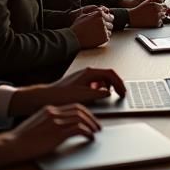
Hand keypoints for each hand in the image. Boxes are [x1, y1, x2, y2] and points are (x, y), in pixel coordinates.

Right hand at [0, 103, 101, 169]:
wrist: (12, 145)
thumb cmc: (21, 139)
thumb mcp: (36, 125)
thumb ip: (49, 123)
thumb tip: (61, 129)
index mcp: (49, 110)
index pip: (73, 106)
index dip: (84, 112)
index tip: (90, 119)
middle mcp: (53, 113)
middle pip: (80, 110)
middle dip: (91, 117)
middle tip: (97, 126)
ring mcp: (55, 122)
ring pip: (81, 118)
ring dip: (91, 125)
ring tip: (96, 132)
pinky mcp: (57, 133)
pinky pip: (78, 129)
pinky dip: (87, 133)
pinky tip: (89, 138)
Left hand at [8, 67, 125, 116]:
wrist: (45, 97)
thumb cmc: (61, 96)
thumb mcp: (83, 95)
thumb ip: (98, 93)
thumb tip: (108, 93)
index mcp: (89, 73)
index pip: (111, 74)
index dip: (119, 83)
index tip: (123, 92)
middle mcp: (87, 72)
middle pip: (108, 75)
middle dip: (116, 84)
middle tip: (121, 93)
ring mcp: (83, 77)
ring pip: (102, 78)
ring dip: (110, 86)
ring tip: (113, 94)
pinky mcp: (79, 82)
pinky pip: (95, 83)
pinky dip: (102, 88)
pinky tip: (100, 95)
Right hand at [70, 7, 112, 47]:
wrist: (74, 37)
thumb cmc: (78, 26)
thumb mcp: (84, 15)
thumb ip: (94, 12)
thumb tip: (102, 10)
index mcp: (99, 13)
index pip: (110, 16)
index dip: (108, 19)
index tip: (106, 22)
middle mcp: (103, 20)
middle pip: (111, 24)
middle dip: (107, 26)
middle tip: (101, 29)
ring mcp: (104, 29)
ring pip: (110, 31)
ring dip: (105, 32)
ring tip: (97, 34)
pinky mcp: (104, 37)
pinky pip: (108, 37)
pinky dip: (103, 38)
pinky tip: (96, 38)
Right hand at [127, 0, 168, 27]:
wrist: (133, 17)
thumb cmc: (138, 9)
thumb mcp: (146, 2)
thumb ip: (153, 0)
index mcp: (155, 5)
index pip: (165, 6)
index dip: (163, 7)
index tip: (162, 9)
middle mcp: (157, 11)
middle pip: (164, 12)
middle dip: (162, 12)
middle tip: (157, 13)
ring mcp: (156, 17)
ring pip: (163, 17)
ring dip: (160, 17)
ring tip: (154, 17)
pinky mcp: (155, 23)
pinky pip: (160, 23)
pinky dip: (158, 22)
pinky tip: (153, 20)